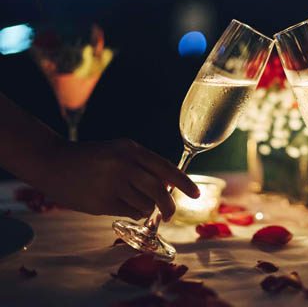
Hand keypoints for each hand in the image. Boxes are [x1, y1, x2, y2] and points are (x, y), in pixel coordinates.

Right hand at [37, 139, 198, 219]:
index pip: (166, 168)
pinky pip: (128, 213)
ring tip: (130, 200)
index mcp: (131, 150)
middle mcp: (124, 166)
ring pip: (145, 206)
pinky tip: (117, 202)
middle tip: (170, 214)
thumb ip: (144, 166)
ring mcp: (112, 185)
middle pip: (159, 191)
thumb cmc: (92, 158)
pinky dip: (130, 212)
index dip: (184, 183)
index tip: (196, 194)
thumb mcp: (120, 151)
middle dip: (169, 206)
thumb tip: (171, 186)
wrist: (53, 162)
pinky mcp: (101, 203)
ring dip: (145, 208)